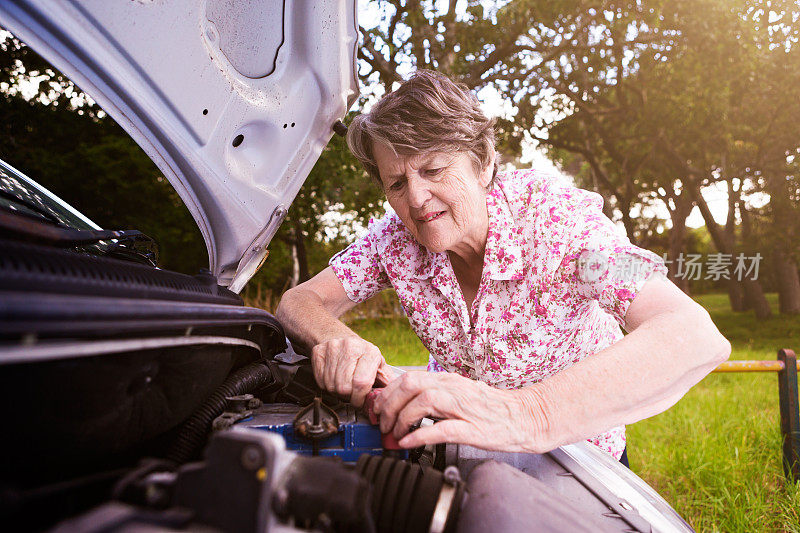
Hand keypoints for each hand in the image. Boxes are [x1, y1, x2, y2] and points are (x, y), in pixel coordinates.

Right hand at [311, 336, 394, 406]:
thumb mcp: (378, 364)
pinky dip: (326, 385)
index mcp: (369, 351)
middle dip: (348, 396)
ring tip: (343, 383)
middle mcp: (350, 347)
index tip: (360, 402)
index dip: (360, 398)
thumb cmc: (361, 355)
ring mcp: (332, 348)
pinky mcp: (318, 352)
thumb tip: (392, 397)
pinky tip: (334, 378)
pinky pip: (320, 381)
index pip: (361, 383)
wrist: (339, 337)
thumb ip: (386, 381)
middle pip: (344, 387)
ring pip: (331, 386)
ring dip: (337, 391)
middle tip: (352, 393)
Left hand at [372, 371, 548, 451]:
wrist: (524, 417)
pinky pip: (441, 429)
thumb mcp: (458, 394)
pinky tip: (409, 443)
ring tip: (395, 435)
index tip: (378, 409)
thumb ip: (434, 395)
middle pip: (410, 385)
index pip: (408, 377)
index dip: (387, 393)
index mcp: (448, 380)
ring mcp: (463, 407)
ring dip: (402, 419)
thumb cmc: (491, 409)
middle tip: (383, 424)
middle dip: (389, 405)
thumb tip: (403, 404)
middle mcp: (453, 388)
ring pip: (423, 401)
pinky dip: (420, 435)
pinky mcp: (472, 428)